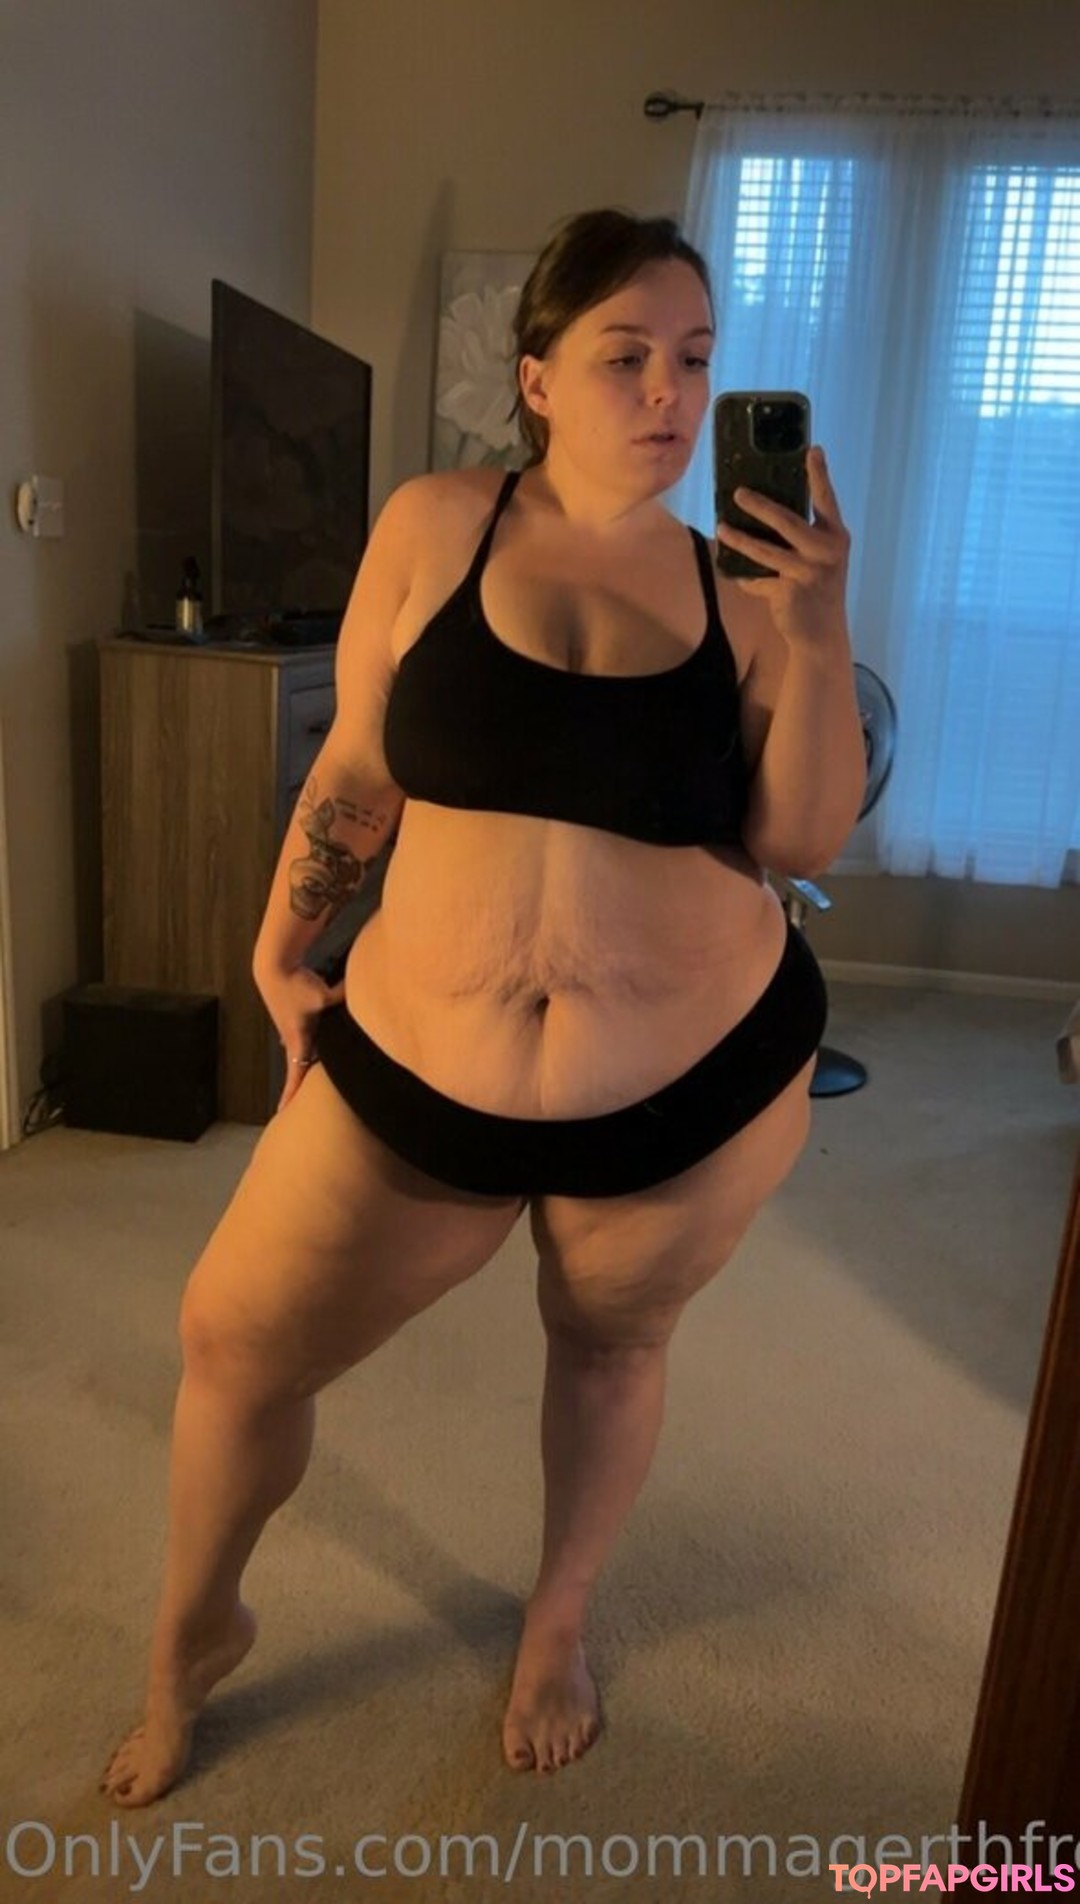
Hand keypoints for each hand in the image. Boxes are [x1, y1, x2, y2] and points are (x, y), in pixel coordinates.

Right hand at [255, 961, 345, 1111]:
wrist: (274, 967)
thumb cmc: (297, 984)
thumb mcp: (325, 996)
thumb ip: (347, 1001)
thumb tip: (369, 1003)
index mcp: (298, 1040)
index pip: (295, 1074)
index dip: (291, 1095)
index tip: (284, 1113)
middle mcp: (292, 1038)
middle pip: (297, 1069)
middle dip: (298, 1088)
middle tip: (295, 1108)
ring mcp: (289, 1028)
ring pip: (301, 1052)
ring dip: (304, 1066)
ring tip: (307, 1083)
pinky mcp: (291, 1017)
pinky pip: (302, 1037)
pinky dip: (309, 1046)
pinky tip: (312, 1047)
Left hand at [716, 445, 850, 651]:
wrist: (822, 634)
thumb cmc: (818, 589)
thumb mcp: (821, 559)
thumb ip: (804, 537)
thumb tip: (765, 512)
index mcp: (836, 537)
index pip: (826, 500)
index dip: (819, 474)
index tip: (812, 449)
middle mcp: (825, 552)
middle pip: (786, 521)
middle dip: (759, 505)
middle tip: (738, 493)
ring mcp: (807, 573)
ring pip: (764, 550)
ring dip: (738, 539)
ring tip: (721, 528)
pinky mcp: (787, 593)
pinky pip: (756, 580)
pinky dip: (743, 577)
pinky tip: (731, 572)